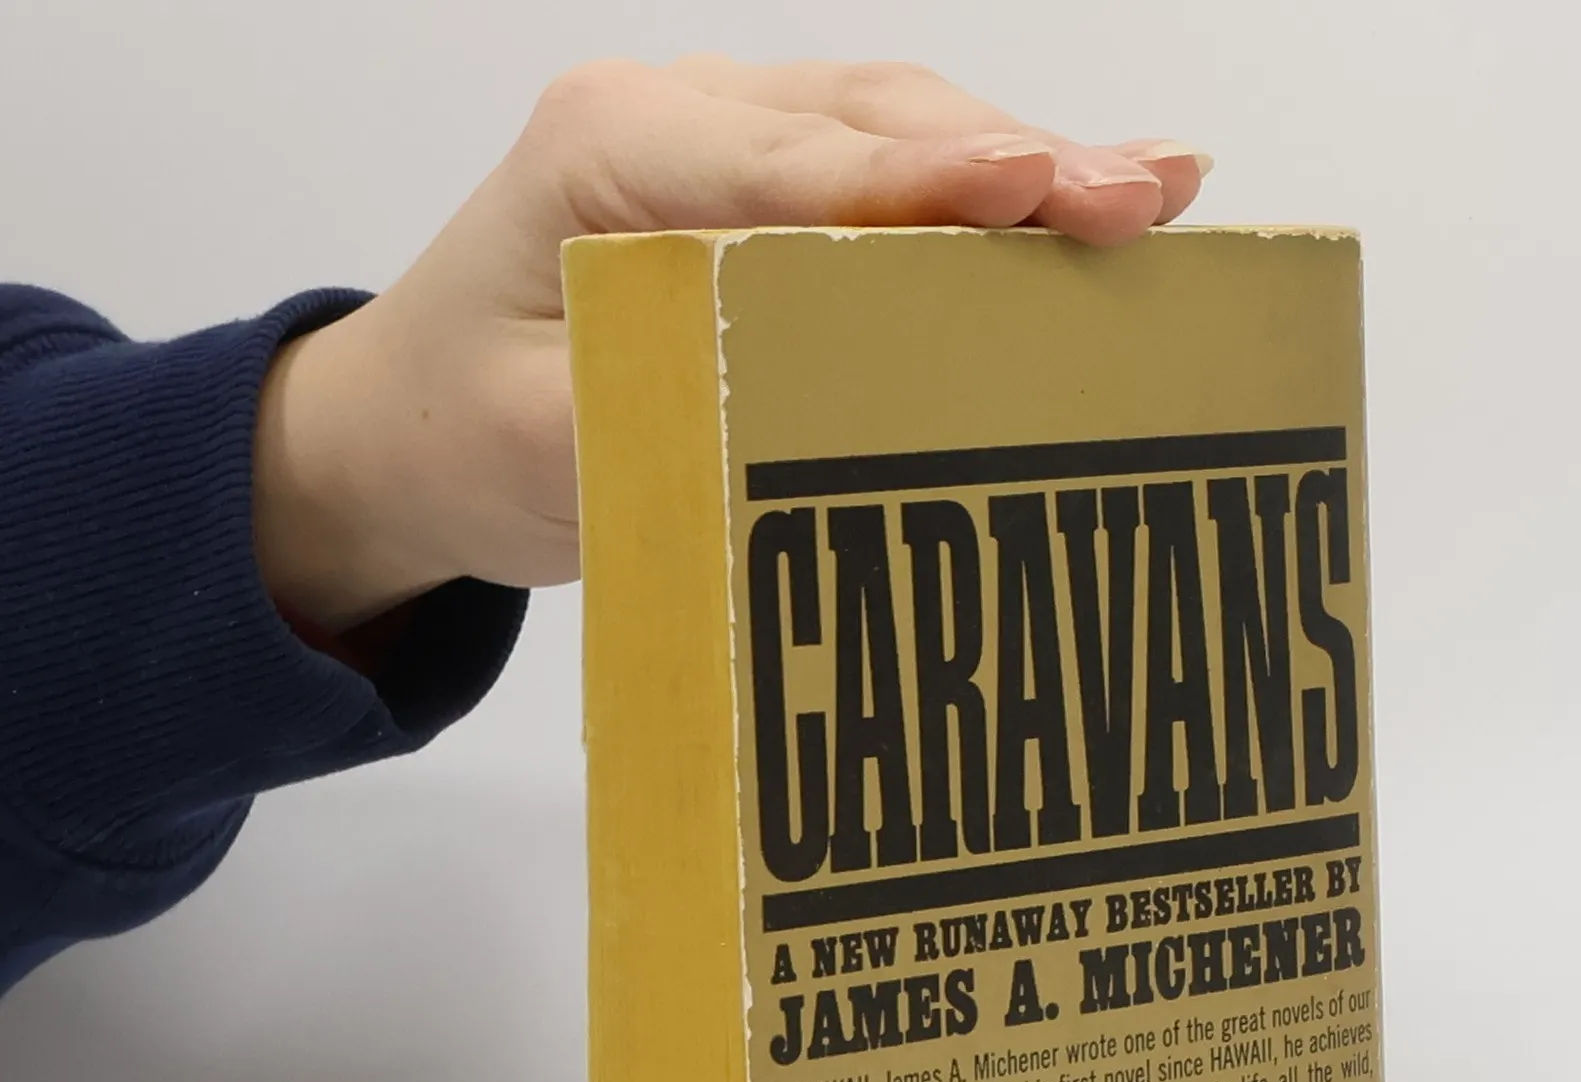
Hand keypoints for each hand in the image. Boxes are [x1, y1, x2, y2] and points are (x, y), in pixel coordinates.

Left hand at [253, 57, 1210, 635]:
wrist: (408, 427)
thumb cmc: (463, 436)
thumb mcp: (544, 448)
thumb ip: (669, 412)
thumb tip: (822, 415)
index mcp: (604, 150)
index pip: (790, 164)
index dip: (921, 182)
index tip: (1035, 192)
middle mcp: (674, 118)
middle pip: (873, 119)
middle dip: (1013, 160)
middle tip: (1145, 195)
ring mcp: (723, 142)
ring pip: (899, 127)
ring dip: (1024, 164)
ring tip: (1156, 190)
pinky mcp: (762, 190)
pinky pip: (889, 169)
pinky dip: (985, 193)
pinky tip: (1083, 201)